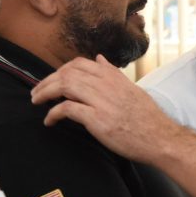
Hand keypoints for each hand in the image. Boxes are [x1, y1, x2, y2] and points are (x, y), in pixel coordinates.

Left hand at [30, 55, 171, 162]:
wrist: (159, 137)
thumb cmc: (147, 117)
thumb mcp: (131, 88)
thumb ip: (113, 74)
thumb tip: (99, 59)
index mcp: (113, 76)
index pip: (80, 63)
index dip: (61, 70)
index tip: (53, 80)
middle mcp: (106, 84)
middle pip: (67, 73)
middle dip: (46, 81)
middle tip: (36, 92)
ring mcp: (101, 101)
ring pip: (64, 86)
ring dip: (45, 93)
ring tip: (36, 101)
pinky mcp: (97, 119)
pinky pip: (67, 109)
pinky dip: (53, 113)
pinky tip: (49, 120)